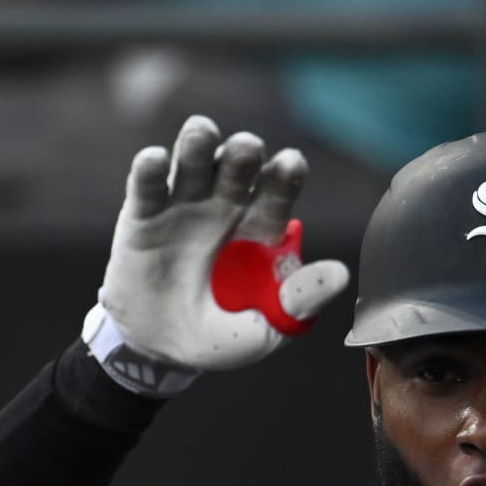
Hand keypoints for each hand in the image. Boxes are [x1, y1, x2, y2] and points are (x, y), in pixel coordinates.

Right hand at [95, 115, 349, 377]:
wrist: (163, 351)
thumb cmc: (223, 335)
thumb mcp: (267, 324)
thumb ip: (301, 298)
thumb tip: (342, 276)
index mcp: (263, 227)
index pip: (278, 193)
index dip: (285, 176)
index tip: (292, 163)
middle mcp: (226, 205)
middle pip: (237, 168)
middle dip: (243, 154)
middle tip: (248, 148)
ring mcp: (184, 205)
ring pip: (192, 164)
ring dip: (197, 145)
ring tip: (202, 134)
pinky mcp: (143, 215)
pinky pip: (147, 187)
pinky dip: (150, 170)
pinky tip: (154, 160)